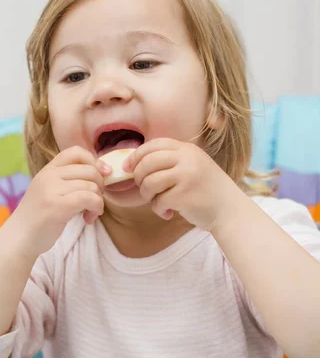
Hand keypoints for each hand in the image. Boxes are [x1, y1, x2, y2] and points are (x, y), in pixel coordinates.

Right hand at [9, 147, 109, 257]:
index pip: (77, 151)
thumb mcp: (50, 191)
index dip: (94, 161)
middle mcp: (49, 176)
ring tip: (90, 213)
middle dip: (101, 186)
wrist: (19, 238)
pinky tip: (89, 218)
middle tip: (95, 202)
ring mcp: (52, 190)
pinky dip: (96, 208)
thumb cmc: (39, 218)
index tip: (102, 175)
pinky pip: (89, 198)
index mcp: (48, 170)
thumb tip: (102, 170)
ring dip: (98, 202)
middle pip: (90, 170)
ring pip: (92, 186)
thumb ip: (68, 180)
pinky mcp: (58, 206)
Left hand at [124, 138, 240, 229]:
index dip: (136, 155)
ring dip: (146, 195)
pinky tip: (168, 213)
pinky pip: (158, 201)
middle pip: (147, 162)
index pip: (154, 145)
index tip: (128, 167)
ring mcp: (186, 176)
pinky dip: (158, 209)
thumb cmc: (206, 191)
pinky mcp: (184, 196)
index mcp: (188, 149)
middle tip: (143, 189)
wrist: (230, 211)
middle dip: (138, 177)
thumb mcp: (192, 166)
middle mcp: (187, 159)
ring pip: (149, 182)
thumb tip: (133, 163)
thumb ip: (170, 161)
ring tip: (155, 201)